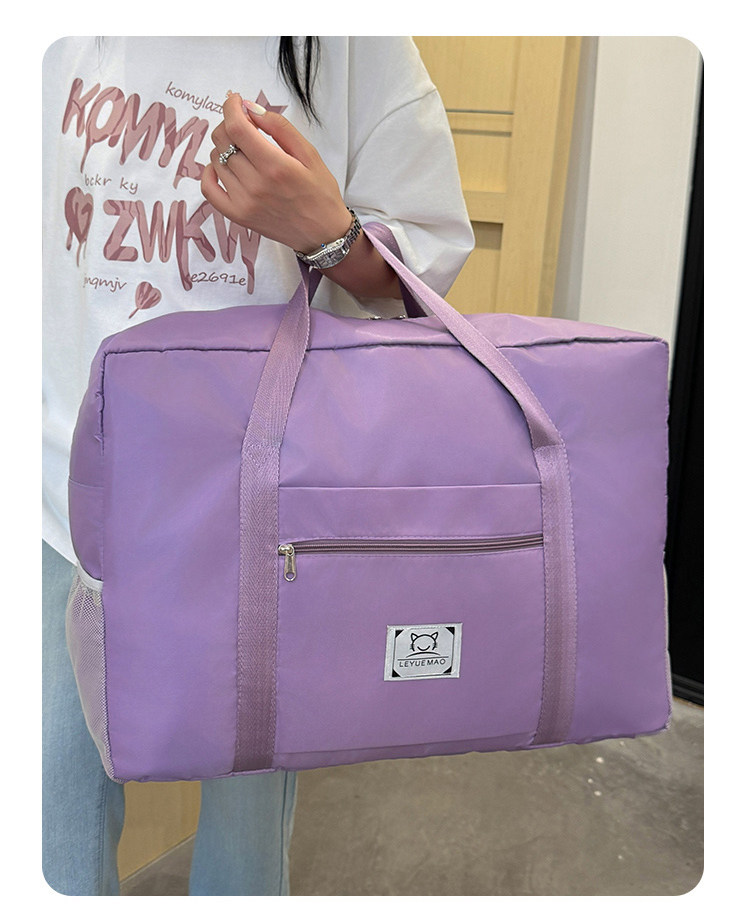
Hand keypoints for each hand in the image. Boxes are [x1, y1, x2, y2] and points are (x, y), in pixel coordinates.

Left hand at [201, 93, 352, 253]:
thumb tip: (251, 109)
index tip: (235, 101)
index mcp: (275, 166)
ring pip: (216, 160)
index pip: (236, 128)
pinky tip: (223, 167)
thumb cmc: (320, 194)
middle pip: (222, 141)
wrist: (323, 234)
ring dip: (224, 148)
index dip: (231, 108)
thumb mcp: (309, 154)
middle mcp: (255, 184)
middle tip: (244, 127)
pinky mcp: (238, 216)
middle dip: (229, 125)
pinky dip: (211, 173)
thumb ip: (280, 128)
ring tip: (243, 151)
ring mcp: (244, 202)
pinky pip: (209, 189)